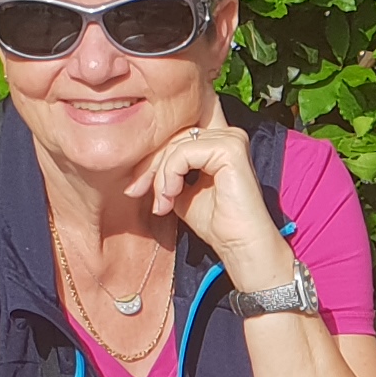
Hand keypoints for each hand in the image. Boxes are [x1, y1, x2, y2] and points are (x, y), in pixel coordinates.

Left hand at [142, 112, 293, 277]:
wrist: (239, 245)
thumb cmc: (215, 223)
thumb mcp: (180, 190)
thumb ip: (166, 170)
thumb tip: (137, 161)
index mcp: (218, 139)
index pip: (176, 131)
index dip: (152, 153)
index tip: (136, 185)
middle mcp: (227, 133)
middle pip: (173, 136)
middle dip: (150, 166)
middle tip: (138, 193)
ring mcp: (231, 138)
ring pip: (176, 145)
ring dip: (160, 175)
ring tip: (162, 202)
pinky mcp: (230, 149)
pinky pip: (184, 153)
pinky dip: (170, 174)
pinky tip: (172, 195)